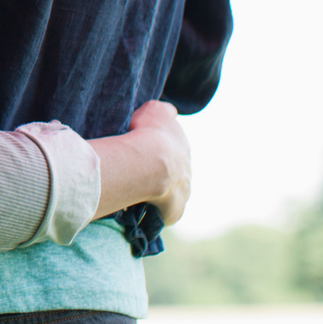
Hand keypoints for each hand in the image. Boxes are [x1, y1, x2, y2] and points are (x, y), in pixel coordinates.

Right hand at [88, 99, 192, 223]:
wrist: (150, 161)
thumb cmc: (148, 133)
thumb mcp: (155, 111)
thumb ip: (164, 111)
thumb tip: (170, 112)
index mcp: (183, 148)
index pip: (173, 150)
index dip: (158, 151)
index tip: (144, 151)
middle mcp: (187, 171)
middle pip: (174, 173)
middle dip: (159, 173)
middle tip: (137, 172)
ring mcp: (184, 192)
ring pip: (171, 194)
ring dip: (157, 193)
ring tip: (135, 191)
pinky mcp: (175, 210)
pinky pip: (164, 212)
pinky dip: (154, 211)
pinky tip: (138, 209)